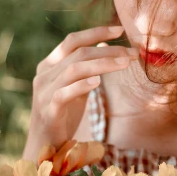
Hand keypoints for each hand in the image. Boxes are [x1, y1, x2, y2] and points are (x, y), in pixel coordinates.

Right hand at [28, 24, 138, 149]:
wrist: (45, 146)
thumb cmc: (64, 115)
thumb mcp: (76, 87)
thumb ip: (87, 68)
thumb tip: (107, 46)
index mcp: (50, 65)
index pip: (73, 40)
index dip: (96, 32)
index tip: (120, 30)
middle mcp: (45, 74)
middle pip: (78, 54)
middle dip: (108, 51)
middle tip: (132, 53)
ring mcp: (44, 92)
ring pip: (73, 69)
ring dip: (102, 64)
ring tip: (124, 64)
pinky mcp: (48, 110)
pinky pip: (63, 93)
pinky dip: (80, 86)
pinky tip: (97, 82)